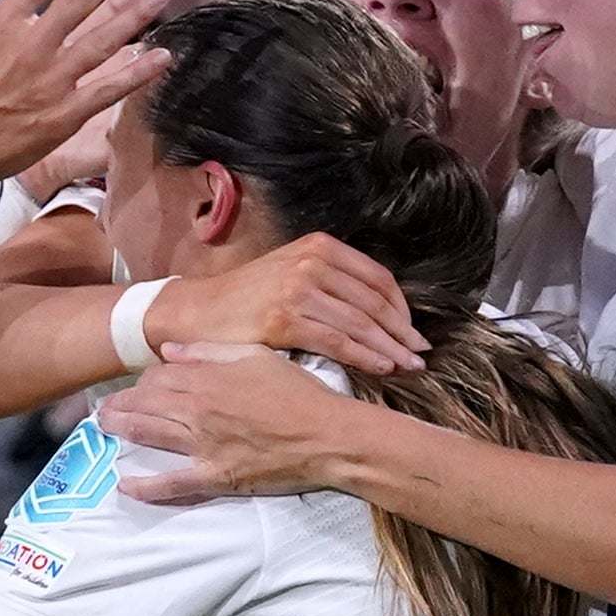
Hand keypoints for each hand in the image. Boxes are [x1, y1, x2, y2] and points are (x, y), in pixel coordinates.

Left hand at [104, 346, 369, 497]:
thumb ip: (211, 352)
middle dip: (120, 405)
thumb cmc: (298, 393)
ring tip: (103, 428)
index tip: (140, 385)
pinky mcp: (214, 476)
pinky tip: (125, 486)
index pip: (159, 376)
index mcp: (207, 379)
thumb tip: (171, 351)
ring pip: (150, 435)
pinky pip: (171, 484)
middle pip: (146, 404)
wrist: (326, 434)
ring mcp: (202, 446)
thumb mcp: (258, 356)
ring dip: (122, 430)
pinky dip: (146, 487)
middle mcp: (197, 411)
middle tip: (103, 409)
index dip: (145, 381)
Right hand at [146, 233, 423, 371]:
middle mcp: (311, 262)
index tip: (412, 333)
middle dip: (402, 332)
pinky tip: (381, 369)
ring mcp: (297, 289)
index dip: (402, 308)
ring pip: (360, 322)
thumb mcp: (292, 274)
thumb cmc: (246, 301)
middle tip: (420, 355)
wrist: (196, 312)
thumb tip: (379, 313)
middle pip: (375, 301)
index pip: (377, 278)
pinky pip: (337, 340)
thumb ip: (331, 283)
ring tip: (408, 367)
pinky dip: (365, 356)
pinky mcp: (284, 319)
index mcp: (319, 247)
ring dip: (390, 348)